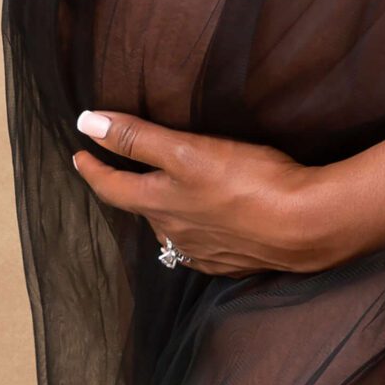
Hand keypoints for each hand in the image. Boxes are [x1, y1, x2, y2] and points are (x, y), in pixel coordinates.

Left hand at [70, 107, 361, 276]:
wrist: (305, 226)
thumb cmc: (248, 182)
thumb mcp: (187, 151)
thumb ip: (137, 138)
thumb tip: (86, 123)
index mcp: (158, 205)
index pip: (111, 188)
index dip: (93, 170)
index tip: (79, 155)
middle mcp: (174, 233)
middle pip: (141, 210)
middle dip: (128, 191)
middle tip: (121, 174)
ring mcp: (204, 252)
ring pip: (171, 231)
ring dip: (163, 213)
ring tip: (165, 198)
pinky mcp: (233, 261)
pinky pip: (202, 248)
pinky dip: (196, 233)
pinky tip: (208, 226)